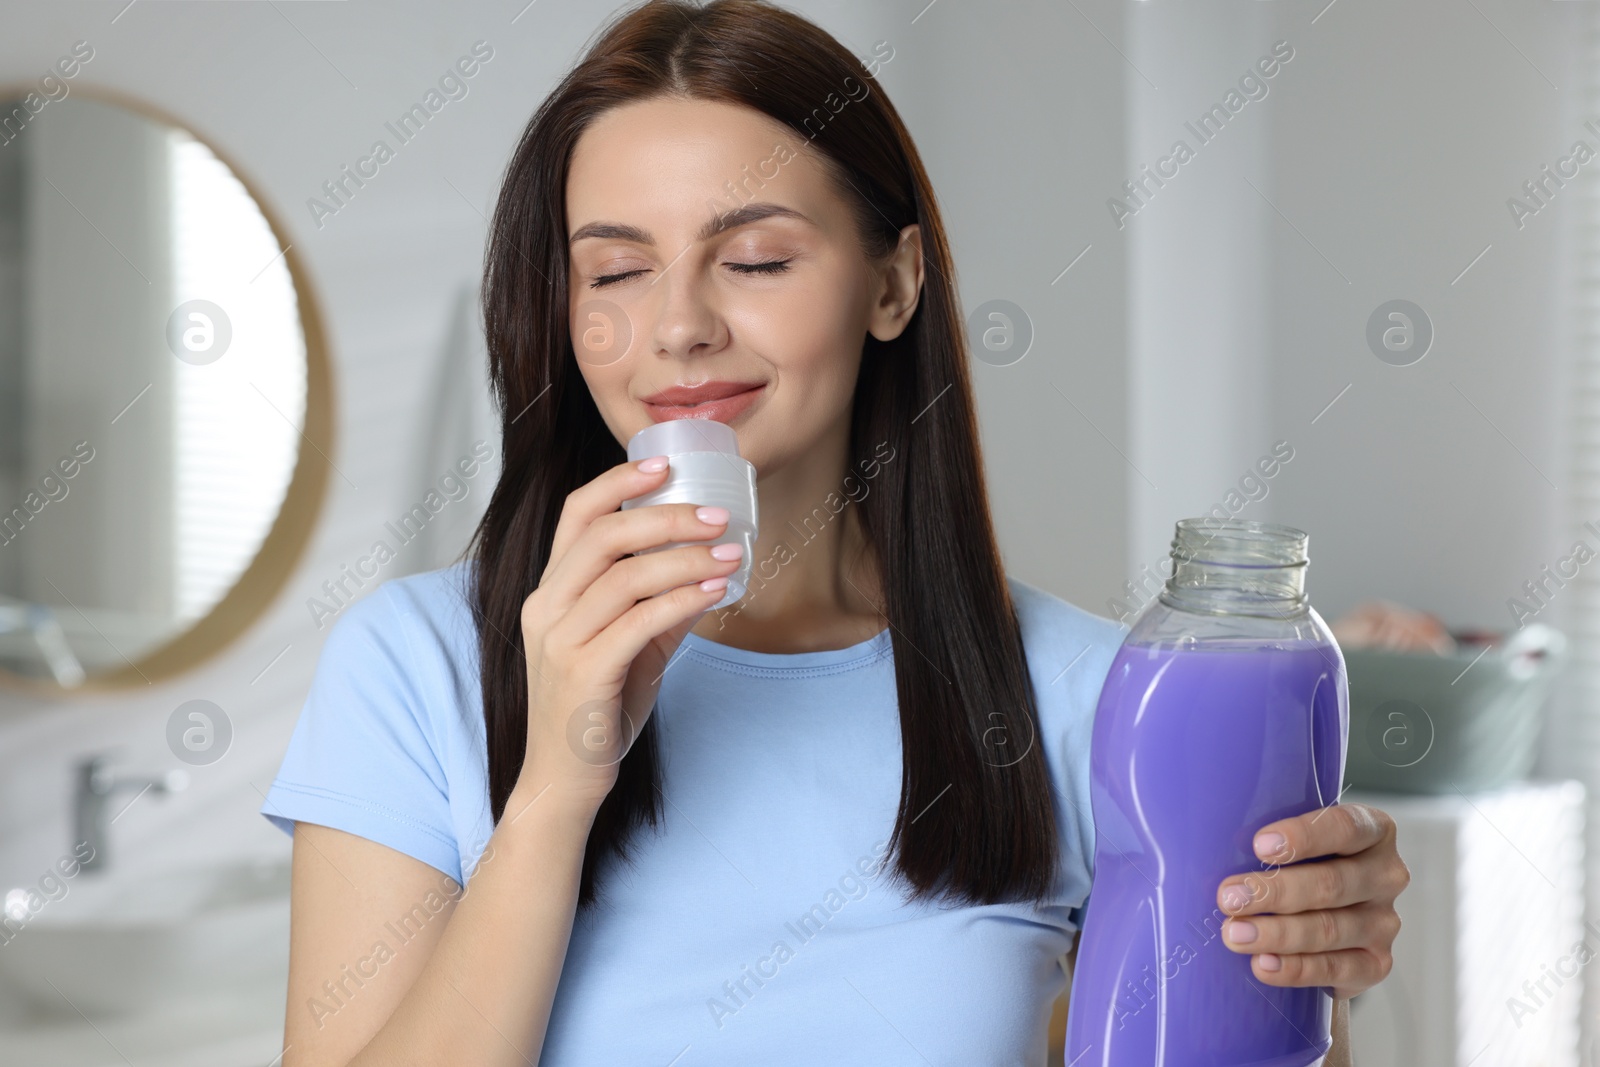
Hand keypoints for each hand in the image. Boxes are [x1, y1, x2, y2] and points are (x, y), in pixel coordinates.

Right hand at [514, 455, 744, 812]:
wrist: (563, 782)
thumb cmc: (595, 713)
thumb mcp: (631, 651)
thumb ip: (660, 610)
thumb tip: (707, 574)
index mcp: (550, 593)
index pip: (576, 517)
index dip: (619, 484)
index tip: (665, 464)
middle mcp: (546, 608)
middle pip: (603, 537)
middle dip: (666, 518)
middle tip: (717, 517)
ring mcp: (559, 641)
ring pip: (624, 576)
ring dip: (685, 559)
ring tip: (730, 554)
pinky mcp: (583, 673)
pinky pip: (638, 622)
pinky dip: (682, 600)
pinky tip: (715, 592)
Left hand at [1215, 802, 1408, 1000]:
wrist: (1326, 914)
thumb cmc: (1299, 863)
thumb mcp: (1292, 839)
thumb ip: (1268, 837)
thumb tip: (1200, 839)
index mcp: (1372, 831)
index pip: (1345, 827)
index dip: (1304, 836)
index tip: (1259, 846)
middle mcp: (1385, 875)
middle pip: (1332, 883)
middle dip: (1275, 892)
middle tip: (1229, 898)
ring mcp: (1384, 922)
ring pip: (1330, 929)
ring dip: (1277, 934)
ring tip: (1234, 934)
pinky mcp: (1376, 963)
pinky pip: (1337, 969)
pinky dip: (1297, 969)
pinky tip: (1264, 965)